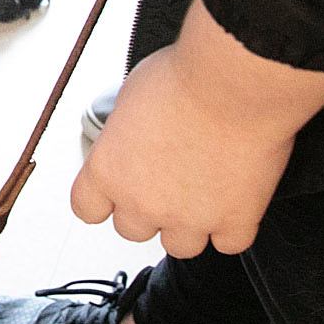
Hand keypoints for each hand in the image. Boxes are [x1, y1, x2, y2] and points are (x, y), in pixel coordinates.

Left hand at [69, 0, 323, 258]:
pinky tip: (236, 200)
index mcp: (108, 171)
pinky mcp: (234, 221)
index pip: (87, 208)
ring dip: (189, 225)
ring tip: (203, 191)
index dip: (103, 200)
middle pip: (132, 230)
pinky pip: (229, 243)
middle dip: (148, 209)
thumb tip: (133, 136)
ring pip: (180, 246)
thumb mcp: (130, 96)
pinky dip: (234, 226)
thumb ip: (125, 132)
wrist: (235, 82)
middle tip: (168, 181)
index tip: (115, 191)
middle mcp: (143, 202)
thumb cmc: (184, 78)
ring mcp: (189, 218)